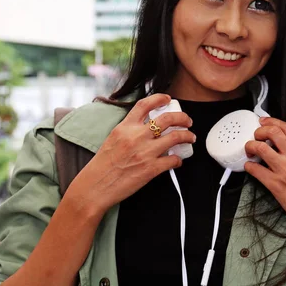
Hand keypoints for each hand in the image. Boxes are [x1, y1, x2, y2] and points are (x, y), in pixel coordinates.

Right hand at [70, 94, 195, 214]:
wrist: (95, 187)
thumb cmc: (102, 165)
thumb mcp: (113, 138)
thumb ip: (129, 130)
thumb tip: (148, 125)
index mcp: (125, 127)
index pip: (144, 105)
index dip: (159, 98)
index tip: (168, 99)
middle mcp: (136, 136)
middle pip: (167, 119)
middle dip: (183, 118)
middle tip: (188, 121)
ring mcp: (145, 152)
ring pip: (176, 137)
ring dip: (188, 136)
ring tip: (190, 137)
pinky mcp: (151, 169)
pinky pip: (173, 160)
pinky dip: (179, 159)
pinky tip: (177, 160)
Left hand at [244, 117, 285, 246]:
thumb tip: (279, 140)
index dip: (271, 121)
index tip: (263, 121)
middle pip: (272, 132)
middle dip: (259, 131)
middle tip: (255, 136)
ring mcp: (285, 170)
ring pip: (260, 148)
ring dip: (250, 146)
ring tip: (249, 150)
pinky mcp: (275, 184)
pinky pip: (255, 169)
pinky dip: (248, 166)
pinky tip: (249, 166)